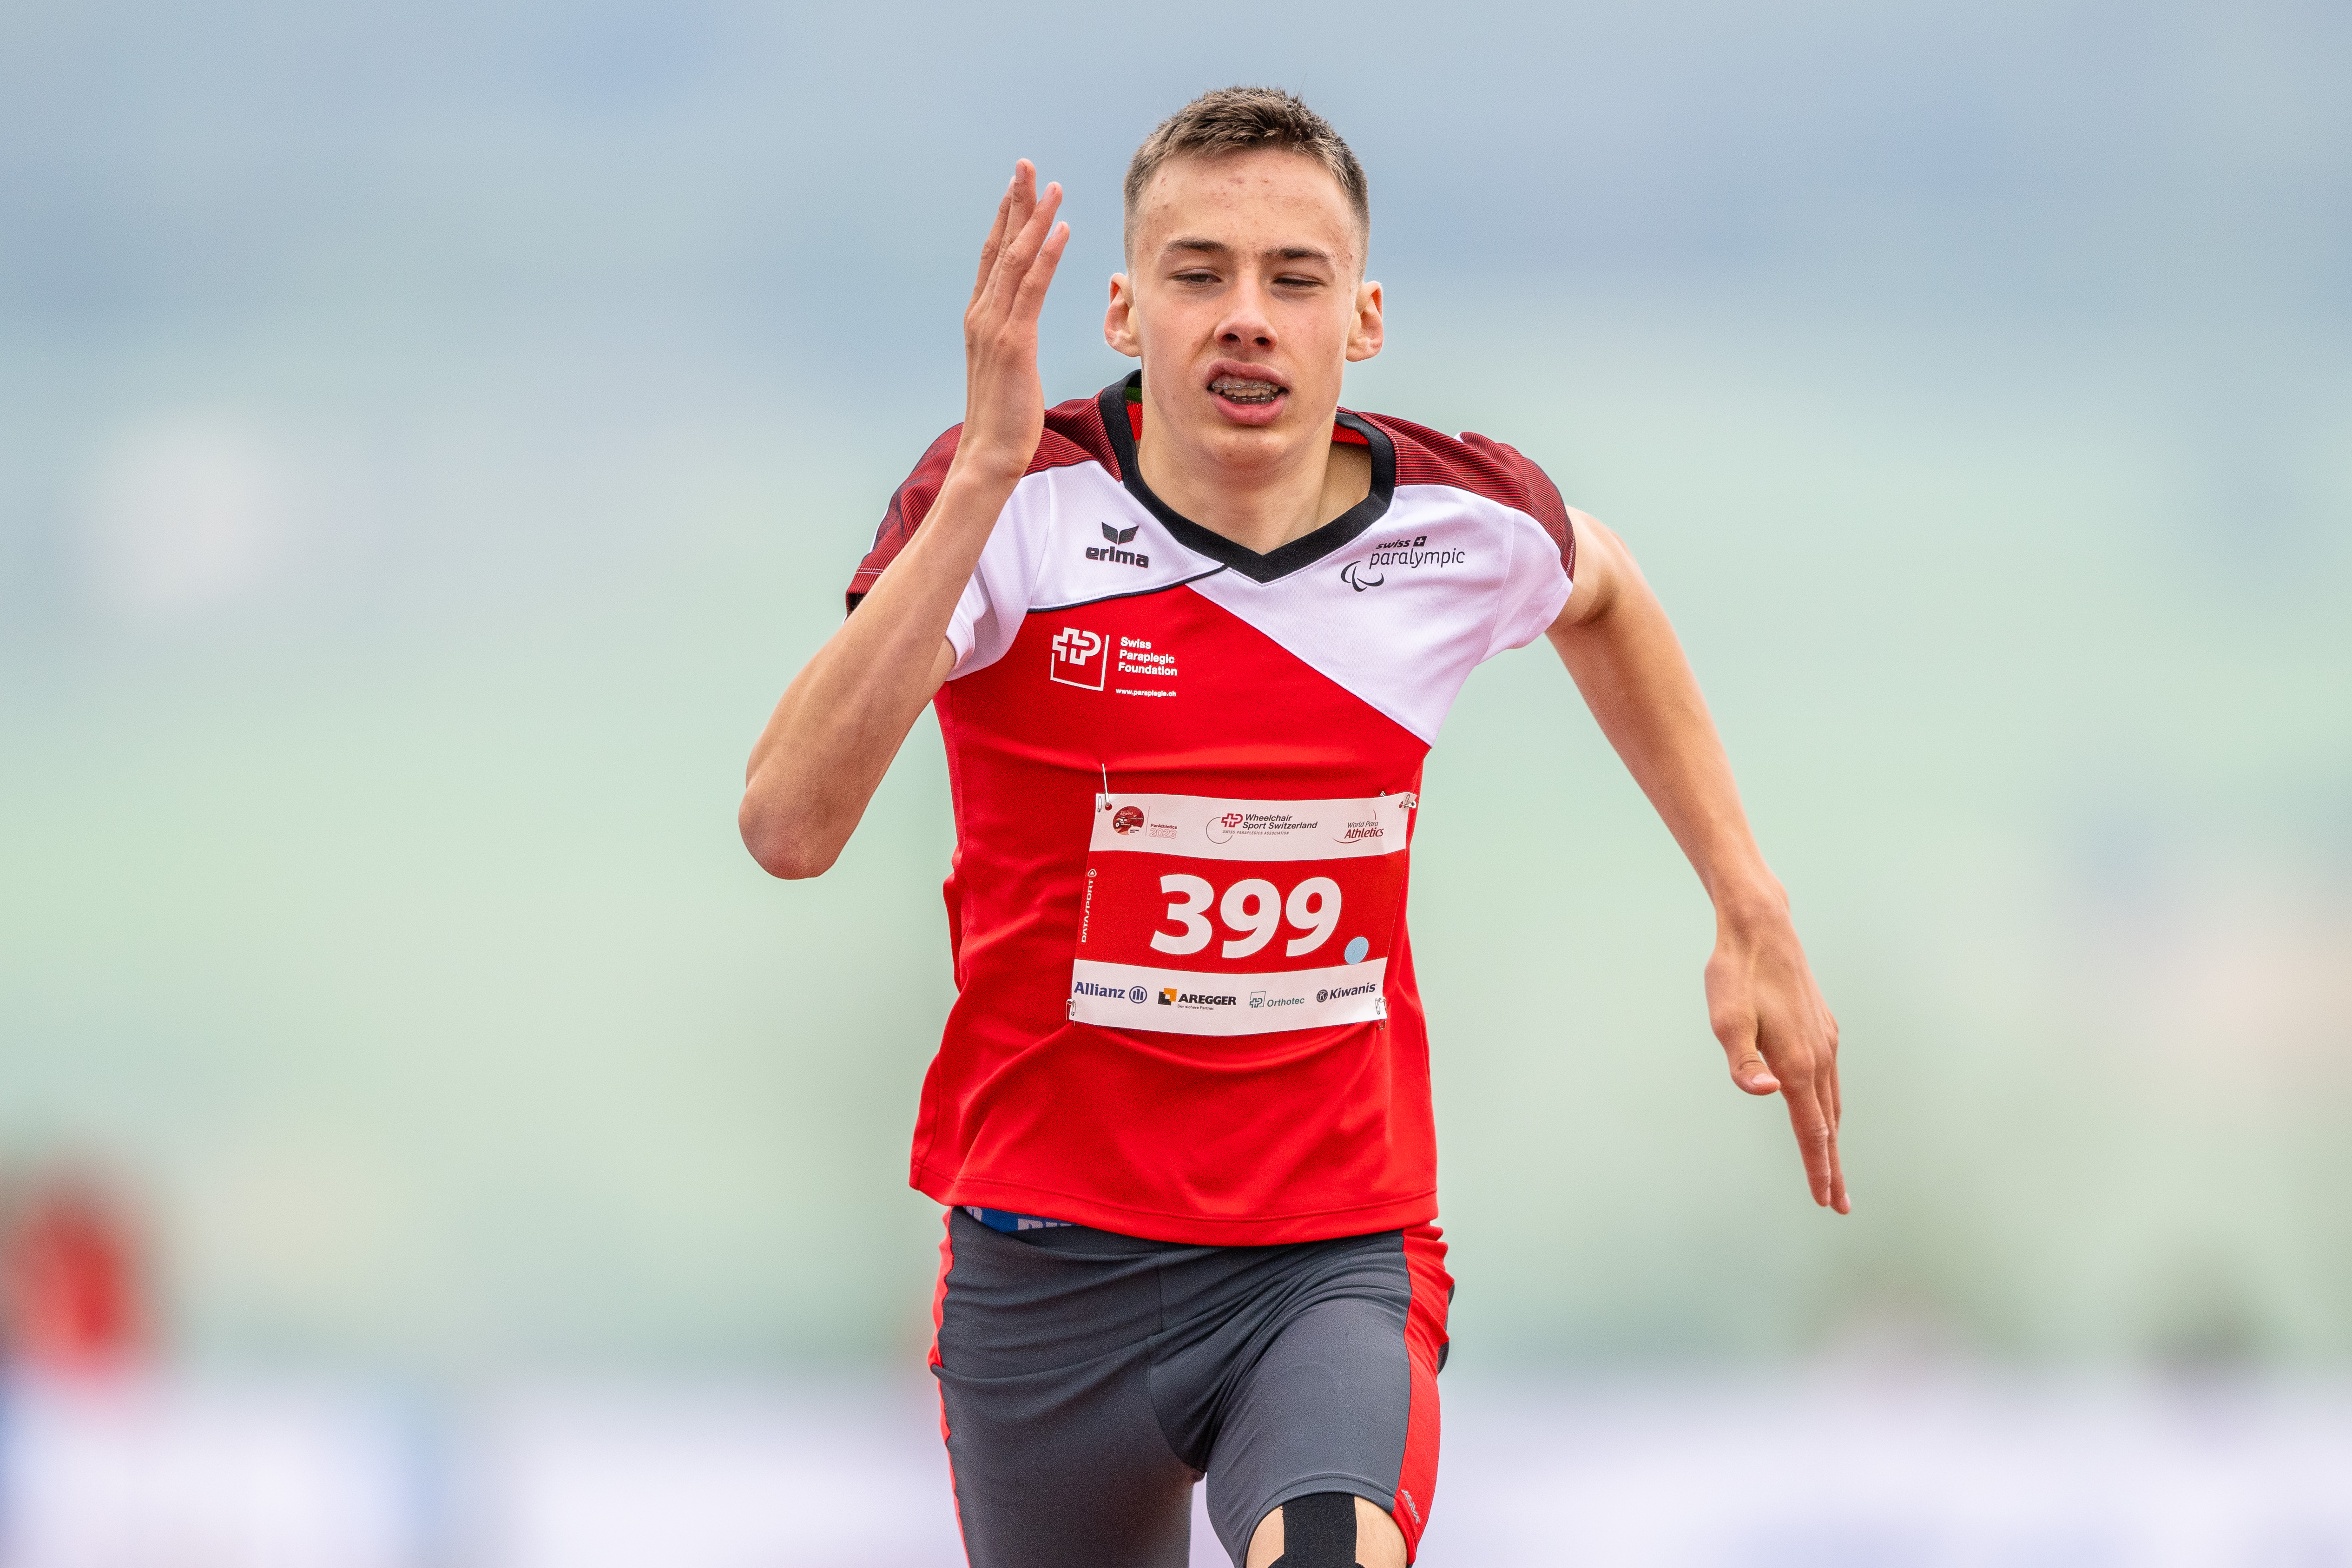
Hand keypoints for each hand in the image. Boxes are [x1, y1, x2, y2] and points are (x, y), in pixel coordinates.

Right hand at [956, 160, 1069, 483]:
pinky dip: (1046, 255)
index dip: (1005, 220)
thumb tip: (1019, 331)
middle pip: (998, 246)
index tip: (1018, 188)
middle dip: (1014, 204)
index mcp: (980, 319)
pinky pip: (1032, 288)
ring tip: (1051, 187)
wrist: (988, 454)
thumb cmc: (1004, 418)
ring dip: (1034, 220)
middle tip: (1026, 165)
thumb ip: (1010, 341)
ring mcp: (994, 326)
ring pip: (1014, 259)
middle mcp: (982, 315)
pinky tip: (1061, 229)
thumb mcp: (1007, 370)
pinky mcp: (1013, 342)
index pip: (992, 258)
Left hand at [1706, 899, 1847, 1212]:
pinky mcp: (1823, 1028)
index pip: (1812, 1129)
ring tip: (1833, 1167)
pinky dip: (1831, 1107)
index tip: (1827, 1201)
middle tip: (1839, 1204)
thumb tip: (1766, 1093)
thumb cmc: (1736, 974)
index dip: (1818, 1167)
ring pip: (1833, 1103)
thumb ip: (1742, 1062)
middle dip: (1832, 1166)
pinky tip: (1824, 1112)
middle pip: (1828, 1125)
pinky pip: (1830, 1080)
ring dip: (1833, 1138)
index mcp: (1796, 1062)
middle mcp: (1819, 1056)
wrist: (1762, 928)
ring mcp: (1825, 1041)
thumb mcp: (1726, 1018)